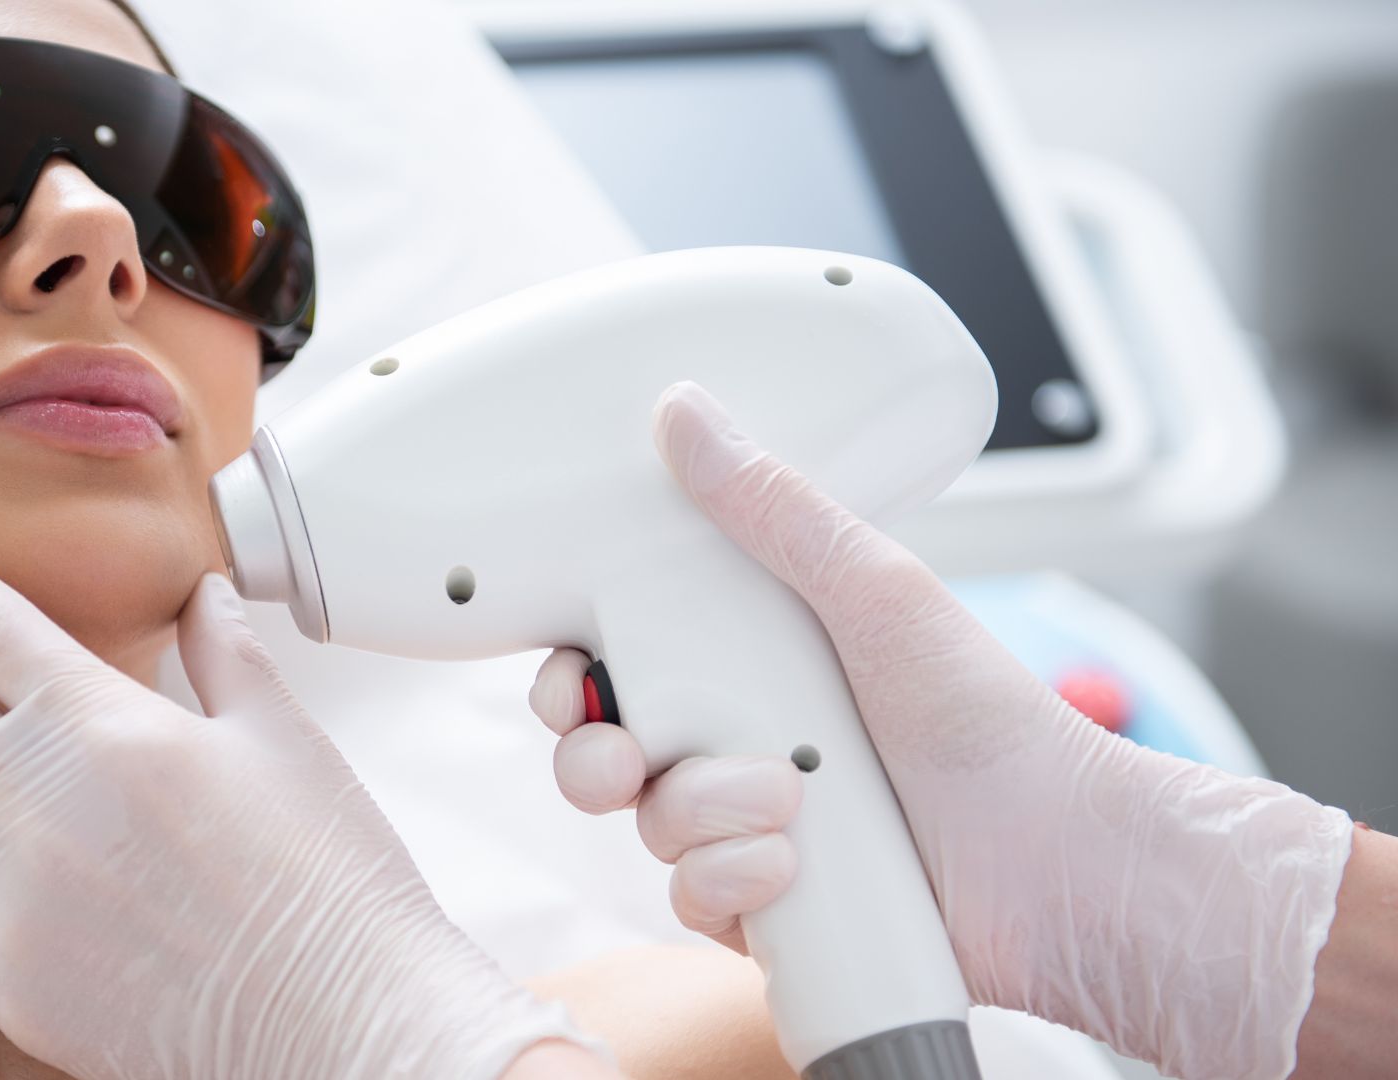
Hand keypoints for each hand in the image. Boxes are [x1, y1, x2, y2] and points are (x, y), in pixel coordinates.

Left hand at [0, 516, 599, 1079]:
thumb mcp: (283, 741)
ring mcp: (7, 896)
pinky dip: (23, 881)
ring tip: (103, 816)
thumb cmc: (321, 887)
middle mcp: (32, 807)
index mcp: (102, 729)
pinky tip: (105, 895)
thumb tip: (204, 599)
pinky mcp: (2, 974)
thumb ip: (224, 656)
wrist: (330, 1026)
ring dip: (0, 787)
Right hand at [529, 381, 1355, 1079]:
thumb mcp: (874, 590)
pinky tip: (791, 865)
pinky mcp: (770, 909)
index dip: (569, 678)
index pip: (615, 666)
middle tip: (625, 753)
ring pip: (647, 830)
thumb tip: (684, 411)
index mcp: (747, 663)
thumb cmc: (986, 719)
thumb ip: (772, 509)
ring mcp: (749, 831)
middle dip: (592, 760)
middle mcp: (736, 745)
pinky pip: (694, 901)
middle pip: (603, 757)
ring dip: (695, 816)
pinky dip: (729, 883)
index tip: (572, 677)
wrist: (1060, 856)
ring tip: (783, 803)